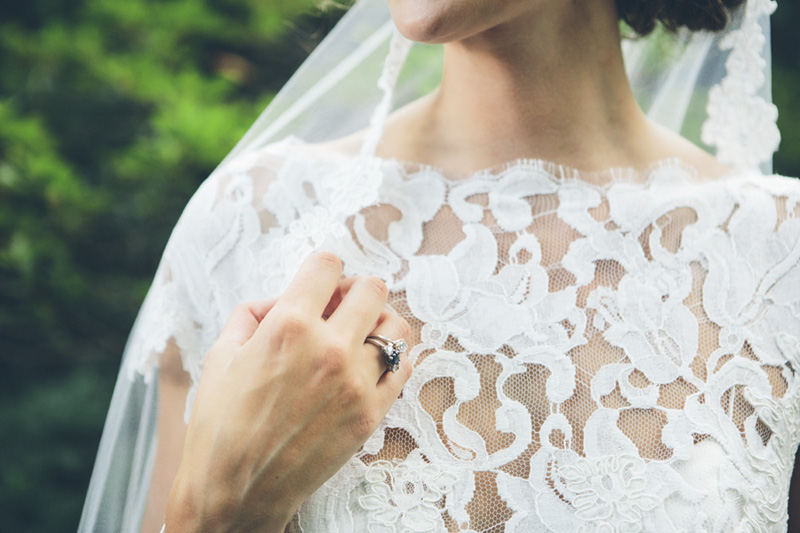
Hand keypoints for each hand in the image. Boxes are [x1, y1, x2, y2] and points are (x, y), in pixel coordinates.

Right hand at [164, 252, 412, 531]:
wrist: (234, 494)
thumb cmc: (220, 426)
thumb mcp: (221, 355)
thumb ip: (252, 313)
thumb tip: (279, 299)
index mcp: (289, 327)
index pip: (328, 265)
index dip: (321, 269)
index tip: (317, 283)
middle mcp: (330, 349)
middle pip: (372, 288)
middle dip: (354, 289)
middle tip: (338, 307)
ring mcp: (356, 384)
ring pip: (395, 326)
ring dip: (378, 321)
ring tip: (357, 335)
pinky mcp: (370, 414)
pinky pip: (402, 368)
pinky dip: (389, 359)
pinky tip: (367, 366)